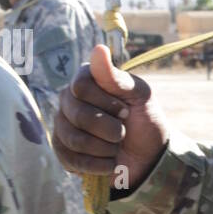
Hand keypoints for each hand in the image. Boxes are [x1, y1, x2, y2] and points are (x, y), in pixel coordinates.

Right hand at [53, 44, 169, 192]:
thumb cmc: (145, 120)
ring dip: (105, 147)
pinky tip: (111, 162)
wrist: (149, 157)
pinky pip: (72, 160)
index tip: (126, 110)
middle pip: (78, 115)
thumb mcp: (140, 96)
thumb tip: (99, 49)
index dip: (107, 102)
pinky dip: (98, 164)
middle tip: (123, 132)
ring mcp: (63, 127)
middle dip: (110, 128)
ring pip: (74, 139)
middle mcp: (69, 101)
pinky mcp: (64, 153)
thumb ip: (117, 78)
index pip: (81, 87)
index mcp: (86, 81)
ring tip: (117, 146)